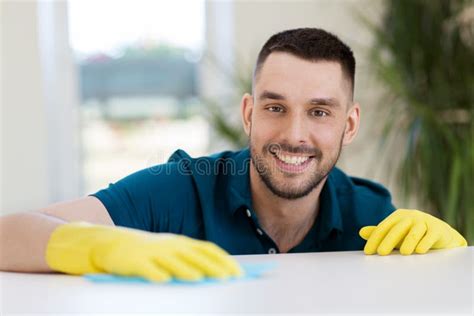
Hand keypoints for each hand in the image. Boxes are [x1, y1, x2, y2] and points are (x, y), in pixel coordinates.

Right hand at [46, 222, 242, 281]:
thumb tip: (214, 273)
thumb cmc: (147, 251)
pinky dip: (156, 274)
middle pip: (195, 256)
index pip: (208, 250)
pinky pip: (147, 268)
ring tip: (200, 279)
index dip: (224, 260)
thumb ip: (189, 260)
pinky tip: (165, 280)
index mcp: (180, 242)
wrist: (111, 243)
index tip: (238, 272)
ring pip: (173, 262)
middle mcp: (170, 245)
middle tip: (228, 278)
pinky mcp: (135, 261)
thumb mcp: (170, 251)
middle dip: (213, 267)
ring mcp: (152, 252)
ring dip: (187, 270)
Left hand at [359, 209, 466, 254]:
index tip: (368, 252)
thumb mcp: (396, 234)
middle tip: (381, 253)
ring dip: (408, 241)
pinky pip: (431, 235)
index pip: (383, 228)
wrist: (440, 234)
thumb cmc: (412, 234)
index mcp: (398, 216)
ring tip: (403, 253)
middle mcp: (410, 216)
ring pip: (415, 231)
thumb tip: (361, 232)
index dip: (374, 239)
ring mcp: (425, 221)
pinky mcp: (438, 229)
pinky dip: (425, 243)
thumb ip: (380, 233)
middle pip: (397, 229)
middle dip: (388, 241)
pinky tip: (420, 251)